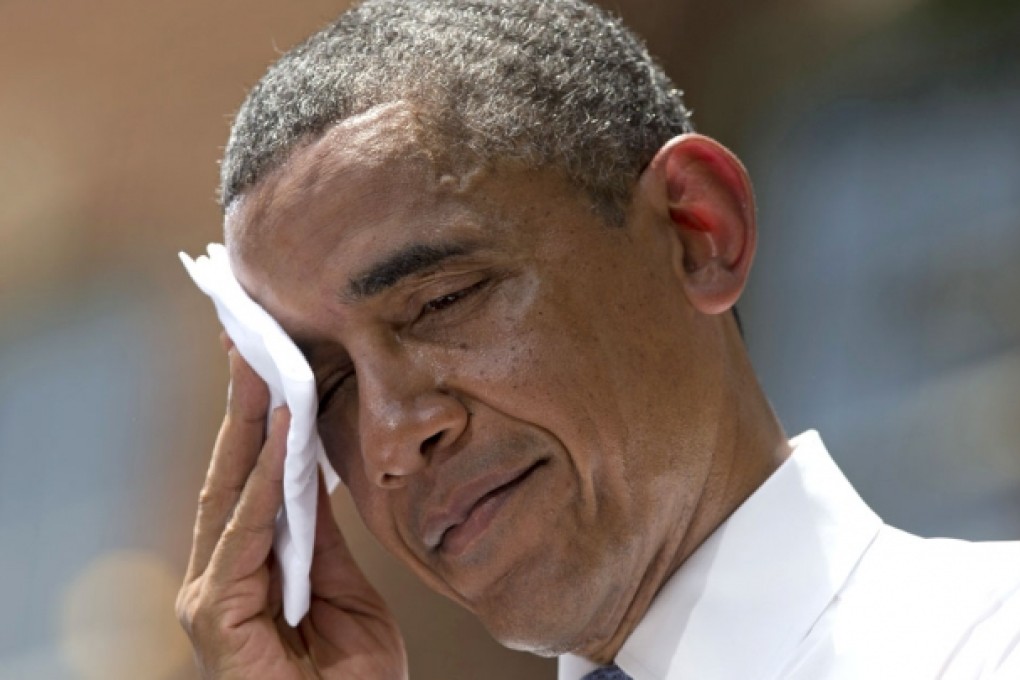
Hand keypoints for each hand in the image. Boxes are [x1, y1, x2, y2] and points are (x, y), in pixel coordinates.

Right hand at [177, 345, 406, 678]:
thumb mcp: (343, 589)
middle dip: (241, 402)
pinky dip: (264, 481)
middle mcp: (217, 576)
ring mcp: (210, 596)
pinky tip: (279, 433)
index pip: (248, 478)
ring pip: (229, 491)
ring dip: (248, 422)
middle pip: (229, 472)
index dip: (258, 418)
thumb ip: (319, 534)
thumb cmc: (348, 679)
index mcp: (244, 568)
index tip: (270, 359)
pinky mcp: (216, 615)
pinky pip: (246, 533)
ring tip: (262, 361)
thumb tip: (314, 467)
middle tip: (250, 336)